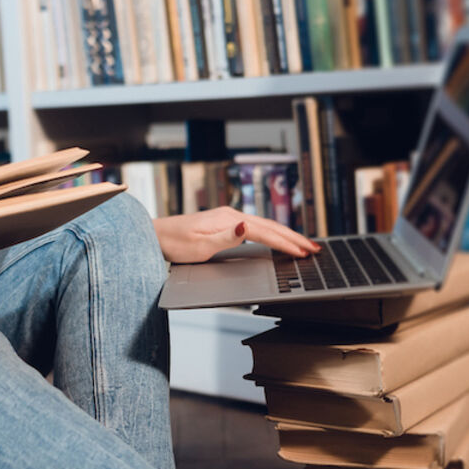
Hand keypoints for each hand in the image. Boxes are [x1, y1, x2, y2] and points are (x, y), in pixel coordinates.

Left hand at [152, 207, 319, 264]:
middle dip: (294, 238)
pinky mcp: (225, 224)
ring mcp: (228, 218)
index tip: (304, 253)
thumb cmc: (173, 244)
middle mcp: (231, 215)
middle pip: (270, 226)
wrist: (153, 237)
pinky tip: (278, 239)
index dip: (286, 244)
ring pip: (265, 226)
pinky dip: (273, 234)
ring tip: (305, 244)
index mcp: (228, 220)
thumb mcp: (198, 245)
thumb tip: (247, 225)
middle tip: (315, 249)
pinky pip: (257, 229)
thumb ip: (225, 237)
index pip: (265, 233)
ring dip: (286, 235)